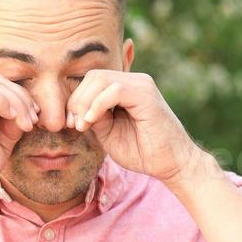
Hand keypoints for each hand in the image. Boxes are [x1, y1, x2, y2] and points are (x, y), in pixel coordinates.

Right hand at [0, 73, 39, 203]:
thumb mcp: (0, 145)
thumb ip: (12, 126)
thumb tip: (28, 111)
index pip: (0, 89)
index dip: (22, 99)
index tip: (35, 119)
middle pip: (0, 82)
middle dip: (22, 98)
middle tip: (34, 121)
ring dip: (17, 101)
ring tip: (26, 123)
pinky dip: (4, 102)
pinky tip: (13, 117)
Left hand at [66, 70, 203, 183]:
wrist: (170, 164)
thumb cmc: (141, 151)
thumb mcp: (108, 132)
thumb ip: (94, 117)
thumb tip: (74, 109)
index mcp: (125, 88)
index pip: (92, 80)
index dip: (75, 99)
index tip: (70, 123)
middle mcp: (134, 81)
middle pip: (93, 76)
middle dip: (77, 100)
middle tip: (75, 125)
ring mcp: (142, 85)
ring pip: (101, 79)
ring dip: (85, 103)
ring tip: (83, 125)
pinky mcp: (147, 95)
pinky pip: (115, 90)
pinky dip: (98, 104)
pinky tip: (92, 121)